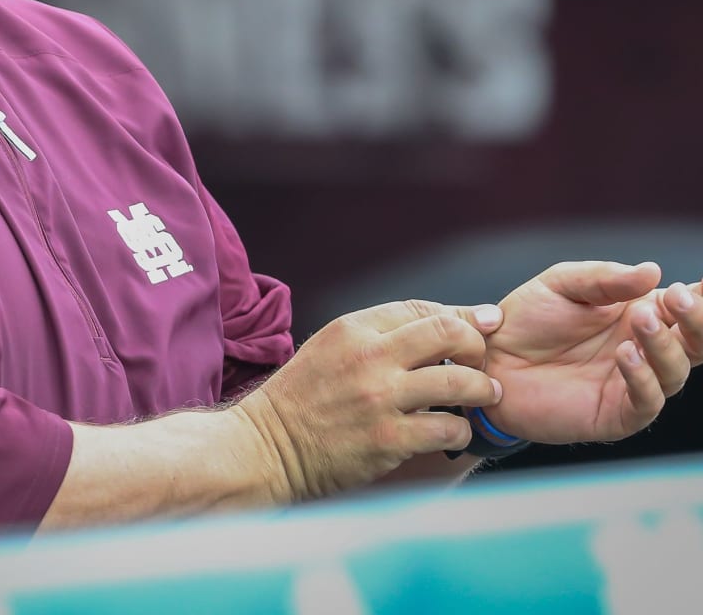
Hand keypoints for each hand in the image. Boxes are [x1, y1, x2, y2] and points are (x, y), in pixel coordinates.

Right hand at [237, 299, 502, 499]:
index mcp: (353, 328)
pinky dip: (462, 430)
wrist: (269, 444)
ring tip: (484, 396)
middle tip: (483, 362)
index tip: (482, 324)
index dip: (459, 316)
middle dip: (476, 345)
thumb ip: (376, 336)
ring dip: (480, 389)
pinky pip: (448, 429)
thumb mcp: (331, 346)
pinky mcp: (389, 439)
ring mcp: (380, 398)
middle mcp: (369, 356)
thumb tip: (432, 327)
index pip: (420, 308)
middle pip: (447, 333)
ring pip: (458, 381)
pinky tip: (455, 432)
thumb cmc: (303, 397)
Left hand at [482, 260, 702, 444]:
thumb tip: (653, 270)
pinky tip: (627, 354)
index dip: (698, 298)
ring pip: (674, 371)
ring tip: (642, 320)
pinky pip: (646, 402)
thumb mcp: (561, 284)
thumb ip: (605, 278)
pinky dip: (643, 379)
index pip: (683, 307)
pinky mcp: (617, 413)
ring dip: (664, 345)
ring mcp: (634, 383)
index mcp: (639, 313)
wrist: (491, 358)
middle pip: (694, 342)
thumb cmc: (528, 319)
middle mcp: (645, 349)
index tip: (697, 286)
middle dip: (696, 320)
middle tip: (680, 298)